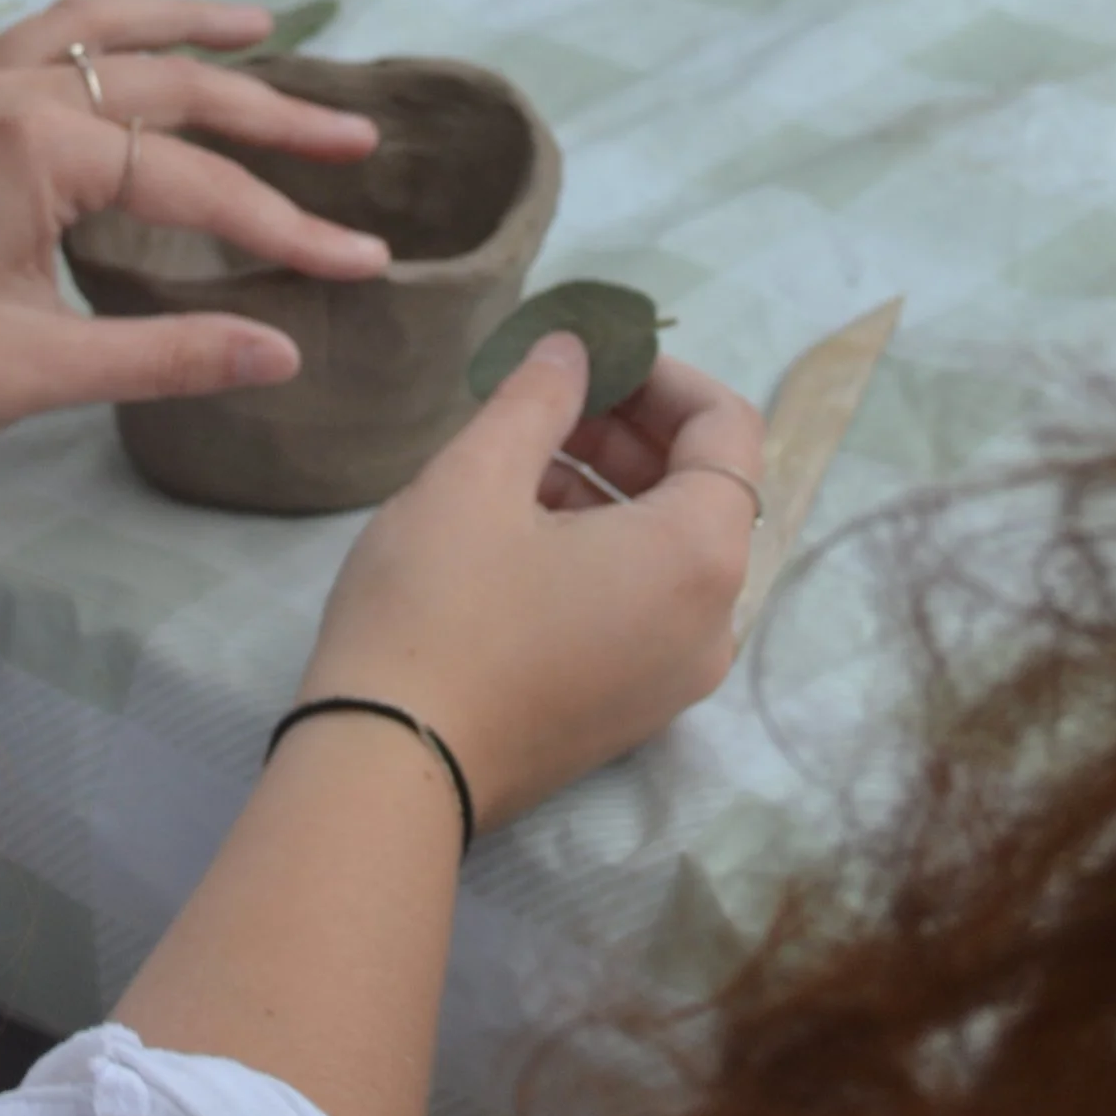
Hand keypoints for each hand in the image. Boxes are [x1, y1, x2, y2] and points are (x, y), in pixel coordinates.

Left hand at [0, 0, 390, 482]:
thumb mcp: (39, 372)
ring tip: (262, 28)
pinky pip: (40, 38)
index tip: (363, 264)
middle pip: (168, 85)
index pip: (197, 180)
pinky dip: (104, 31)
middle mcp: (3, 91)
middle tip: (360, 139)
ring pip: (99, 31)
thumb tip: (288, 353)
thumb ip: (170, 351)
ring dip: (185, 30)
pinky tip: (134, 47)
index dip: (287, 228)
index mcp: (32, 147)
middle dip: (272, 113)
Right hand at [292, 334, 764, 830]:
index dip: (661, 374)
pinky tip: (516, 535)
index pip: (727, 428)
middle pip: (704, 491)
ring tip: (515, 464)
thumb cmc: (436, 608)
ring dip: (609, 490)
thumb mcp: (477, 477)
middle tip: (544, 402)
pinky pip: (645, 606)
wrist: (387, 768)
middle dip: (630, 431)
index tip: (588, 356)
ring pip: (669, 551)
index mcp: (699, 556)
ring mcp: (675, 678)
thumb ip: (539, 396)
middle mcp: (714, 622)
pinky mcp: (631, 712)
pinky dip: (602, 553)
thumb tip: (573, 348)